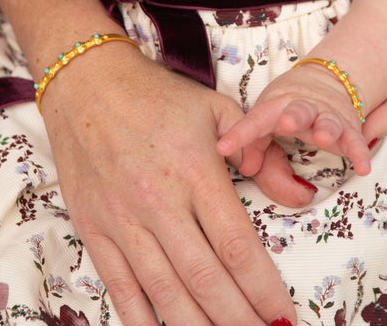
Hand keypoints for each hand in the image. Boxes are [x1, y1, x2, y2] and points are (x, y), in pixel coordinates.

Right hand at [42, 45, 311, 325]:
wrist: (88, 83)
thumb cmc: (160, 96)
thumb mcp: (219, 110)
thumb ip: (262, 154)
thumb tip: (298, 195)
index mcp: (196, 171)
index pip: (236, 244)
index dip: (263, 287)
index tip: (284, 313)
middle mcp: (159, 202)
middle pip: (206, 278)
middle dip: (239, 319)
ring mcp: (122, 219)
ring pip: (165, 291)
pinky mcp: (94, 229)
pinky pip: (120, 286)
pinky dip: (142, 318)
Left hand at [217, 63, 371, 176]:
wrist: (327, 78)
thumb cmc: (287, 105)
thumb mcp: (266, 118)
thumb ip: (254, 144)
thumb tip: (246, 169)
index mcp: (277, 105)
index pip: (256, 119)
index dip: (239, 134)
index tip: (222, 148)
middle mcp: (303, 108)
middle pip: (297, 110)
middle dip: (292, 117)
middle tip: (286, 124)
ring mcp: (327, 116)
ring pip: (328, 121)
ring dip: (326, 128)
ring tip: (324, 138)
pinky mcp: (349, 127)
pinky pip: (355, 140)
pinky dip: (360, 152)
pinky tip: (362, 167)